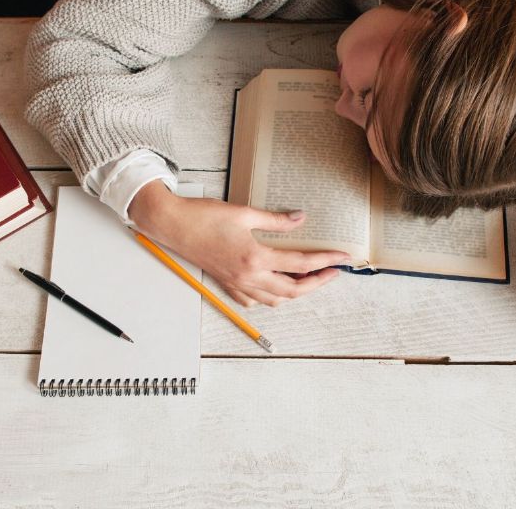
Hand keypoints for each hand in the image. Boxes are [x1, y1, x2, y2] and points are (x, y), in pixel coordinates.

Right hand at [129, 180, 349, 306]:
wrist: (172, 225)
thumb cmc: (204, 217)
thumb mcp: (245, 213)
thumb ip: (276, 221)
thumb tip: (300, 219)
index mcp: (256, 258)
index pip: (301, 264)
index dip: (326, 261)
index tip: (343, 259)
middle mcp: (248, 277)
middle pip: (293, 289)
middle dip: (318, 283)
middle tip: (332, 272)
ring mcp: (236, 284)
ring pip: (275, 300)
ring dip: (296, 292)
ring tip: (308, 279)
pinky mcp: (226, 284)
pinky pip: (253, 300)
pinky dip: (269, 297)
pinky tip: (275, 287)